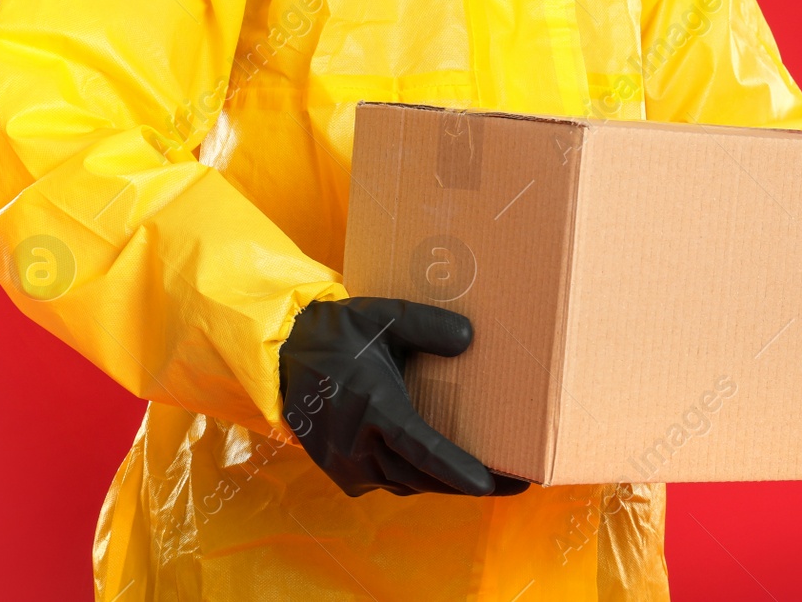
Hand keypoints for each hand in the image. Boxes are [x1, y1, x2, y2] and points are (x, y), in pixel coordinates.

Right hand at [279, 297, 529, 497]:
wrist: (286, 355)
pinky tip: (441, 471)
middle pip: (423, 477)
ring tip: (487, 479)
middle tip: (516, 484)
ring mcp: (347, 465)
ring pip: (407, 484)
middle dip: (468, 484)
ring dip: (444, 484)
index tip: (489, 483)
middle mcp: (358, 446)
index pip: (421, 449)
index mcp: (372, 408)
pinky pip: (388, 482)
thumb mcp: (383, 316)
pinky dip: (416, 479)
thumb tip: (469, 338)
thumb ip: (426, 324)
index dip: (456, 469)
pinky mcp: (341, 472)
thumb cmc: (341, 335)